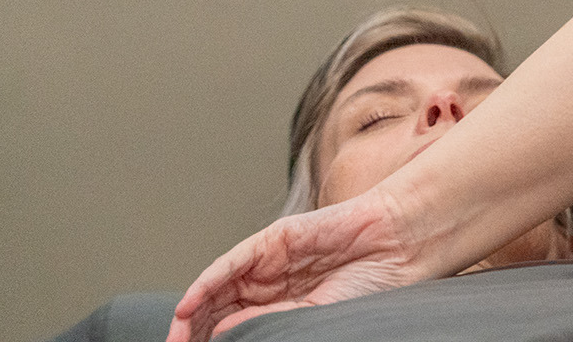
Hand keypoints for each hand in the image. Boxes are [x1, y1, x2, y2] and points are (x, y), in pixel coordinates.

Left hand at [166, 188, 424, 341]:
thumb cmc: (369, 284)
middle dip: (195, 333)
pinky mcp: (272, 241)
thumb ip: (273, 321)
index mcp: (284, 308)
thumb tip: (224, 334)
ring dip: (192, 314)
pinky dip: (207, 283)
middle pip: (219, 309)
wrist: (396, 245)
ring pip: (219, 288)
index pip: (236, 328)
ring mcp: (269, 262)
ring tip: (176, 337)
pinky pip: (231, 263)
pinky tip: (189, 306)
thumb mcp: (315, 316)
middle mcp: (271, 285)